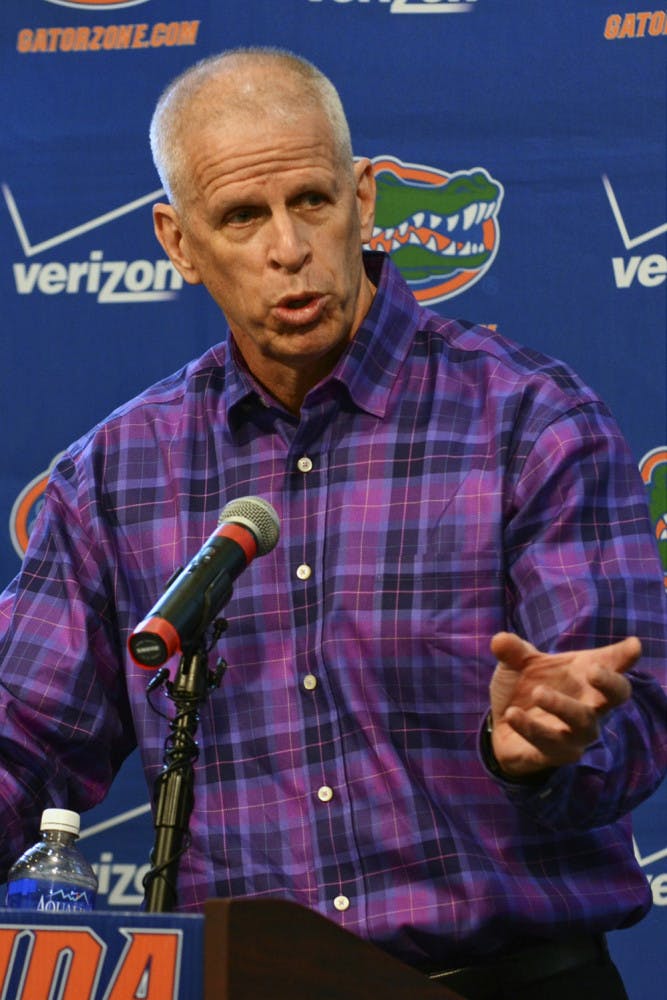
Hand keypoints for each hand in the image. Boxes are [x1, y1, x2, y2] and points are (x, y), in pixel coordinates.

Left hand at [488, 632, 640, 777]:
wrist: (504, 725)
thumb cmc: (524, 687)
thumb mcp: (515, 665)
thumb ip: (512, 651)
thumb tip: (500, 640)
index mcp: (585, 677)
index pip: (612, 665)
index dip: (625, 657)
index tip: (633, 647)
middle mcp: (589, 705)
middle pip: (615, 697)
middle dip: (610, 684)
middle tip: (594, 671)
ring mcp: (576, 732)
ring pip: (583, 723)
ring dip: (562, 706)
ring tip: (537, 693)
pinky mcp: (556, 754)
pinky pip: (548, 743)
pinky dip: (530, 728)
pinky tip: (512, 714)